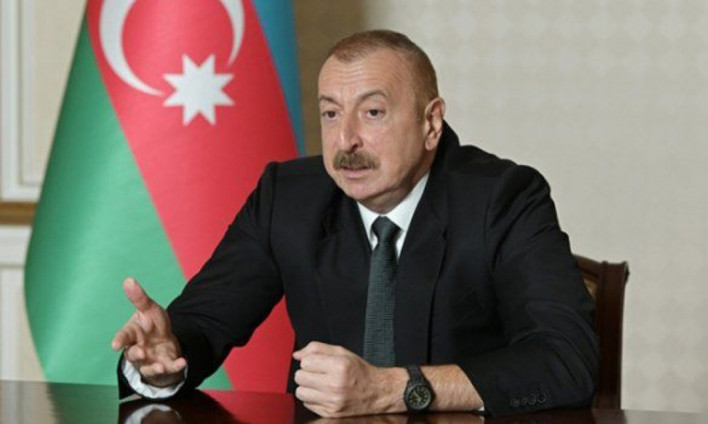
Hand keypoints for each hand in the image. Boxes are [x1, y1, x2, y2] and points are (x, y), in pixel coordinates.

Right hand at [112, 278, 186, 387]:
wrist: (164, 342)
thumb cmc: (152, 325)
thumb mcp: (149, 309)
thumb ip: (139, 298)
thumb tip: (128, 280)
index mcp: (132, 334)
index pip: (124, 336)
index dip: (120, 340)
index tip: (115, 345)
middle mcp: (137, 350)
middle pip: (133, 355)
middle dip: (136, 355)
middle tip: (142, 353)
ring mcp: (149, 361)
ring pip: (148, 367)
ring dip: (154, 367)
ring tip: (161, 366)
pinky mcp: (163, 366)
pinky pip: (168, 369)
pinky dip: (175, 366)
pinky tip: (183, 362)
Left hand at [292, 342, 406, 416]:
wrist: (377, 393)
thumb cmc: (359, 372)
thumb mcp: (342, 352)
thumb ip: (317, 349)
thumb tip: (297, 355)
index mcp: (339, 366)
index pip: (305, 362)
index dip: (310, 361)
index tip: (318, 363)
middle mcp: (335, 385)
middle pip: (300, 377)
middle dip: (307, 373)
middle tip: (319, 373)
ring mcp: (332, 401)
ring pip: (300, 392)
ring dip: (307, 387)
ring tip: (320, 384)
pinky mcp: (330, 413)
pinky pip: (307, 404)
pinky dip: (313, 398)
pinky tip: (324, 394)